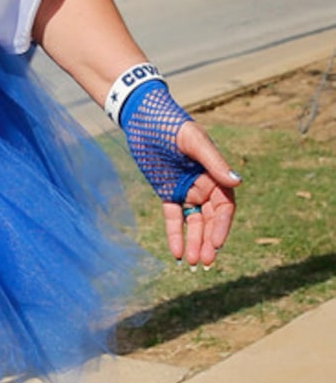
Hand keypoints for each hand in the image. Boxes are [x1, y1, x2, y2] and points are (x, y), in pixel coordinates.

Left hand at [165, 119, 239, 268]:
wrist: (144, 118)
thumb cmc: (173, 125)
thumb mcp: (194, 142)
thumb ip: (213, 162)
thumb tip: (237, 183)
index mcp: (215, 175)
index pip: (224, 207)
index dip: (222, 226)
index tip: (216, 243)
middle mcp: (203, 185)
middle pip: (210, 219)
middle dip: (208, 241)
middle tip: (205, 262)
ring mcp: (186, 190)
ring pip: (194, 222)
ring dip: (194, 242)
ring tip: (193, 263)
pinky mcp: (167, 192)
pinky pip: (174, 217)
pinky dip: (176, 235)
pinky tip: (177, 252)